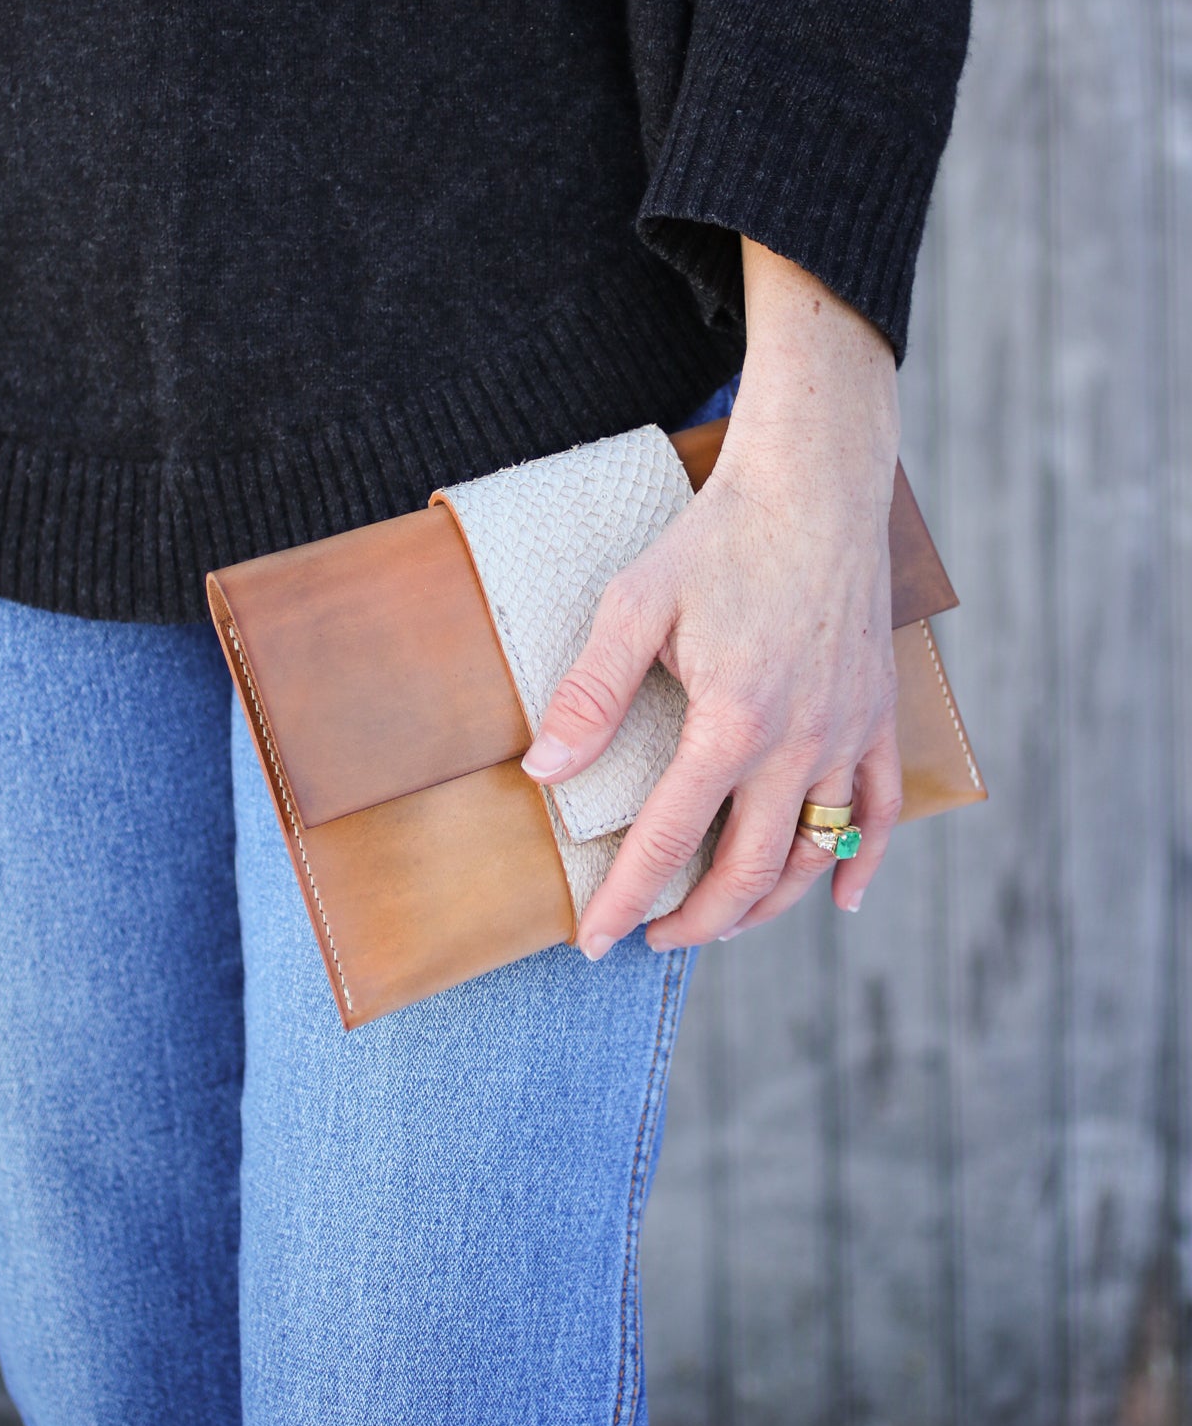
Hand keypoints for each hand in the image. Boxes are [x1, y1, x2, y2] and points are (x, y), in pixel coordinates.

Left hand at [520, 236, 902, 957]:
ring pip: (814, 853)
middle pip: (747, 870)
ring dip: (765, 904)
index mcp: (733, 722)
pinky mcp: (875, 714)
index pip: (669, 840)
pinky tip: (842, 899)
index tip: (595, 940)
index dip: (627, 898)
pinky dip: (863, 861)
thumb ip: (591, 694)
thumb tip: (543, 771)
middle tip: (652, 937)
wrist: (815, 485)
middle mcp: (798, 743)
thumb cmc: (719, 539)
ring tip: (720, 923)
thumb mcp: (636, 605)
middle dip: (695, 920)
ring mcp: (845, 733)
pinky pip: (882, 808)